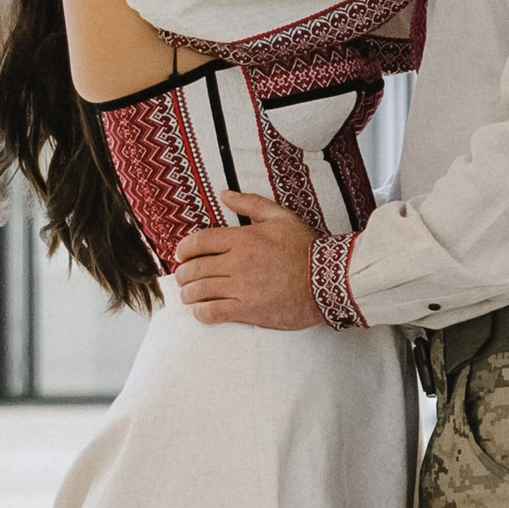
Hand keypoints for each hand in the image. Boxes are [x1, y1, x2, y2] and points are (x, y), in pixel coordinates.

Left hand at [173, 193, 324, 329]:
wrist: (328, 280)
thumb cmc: (306, 248)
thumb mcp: (281, 217)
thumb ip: (251, 203)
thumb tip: (225, 194)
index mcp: (243, 238)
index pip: (198, 242)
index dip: (183, 249)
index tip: (180, 255)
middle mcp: (237, 262)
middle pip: (194, 268)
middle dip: (183, 274)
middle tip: (183, 277)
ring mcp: (241, 288)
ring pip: (199, 291)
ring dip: (188, 294)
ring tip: (189, 295)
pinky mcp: (248, 310)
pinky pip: (213, 313)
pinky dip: (201, 312)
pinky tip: (201, 311)